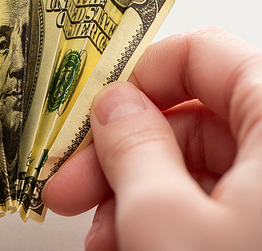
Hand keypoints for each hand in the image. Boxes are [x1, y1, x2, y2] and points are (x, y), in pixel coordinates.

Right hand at [43, 26, 261, 249]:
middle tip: (73, 184)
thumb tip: (112, 105)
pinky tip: (130, 243)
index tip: (94, 108)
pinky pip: (210, 202)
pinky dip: (164, 218)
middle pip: (190, 117)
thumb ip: (132, 147)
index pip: (203, 53)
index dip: (137, 75)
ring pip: (193, 166)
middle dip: (120, 154)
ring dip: (133, 195)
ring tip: (104, 234)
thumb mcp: (165, 218)